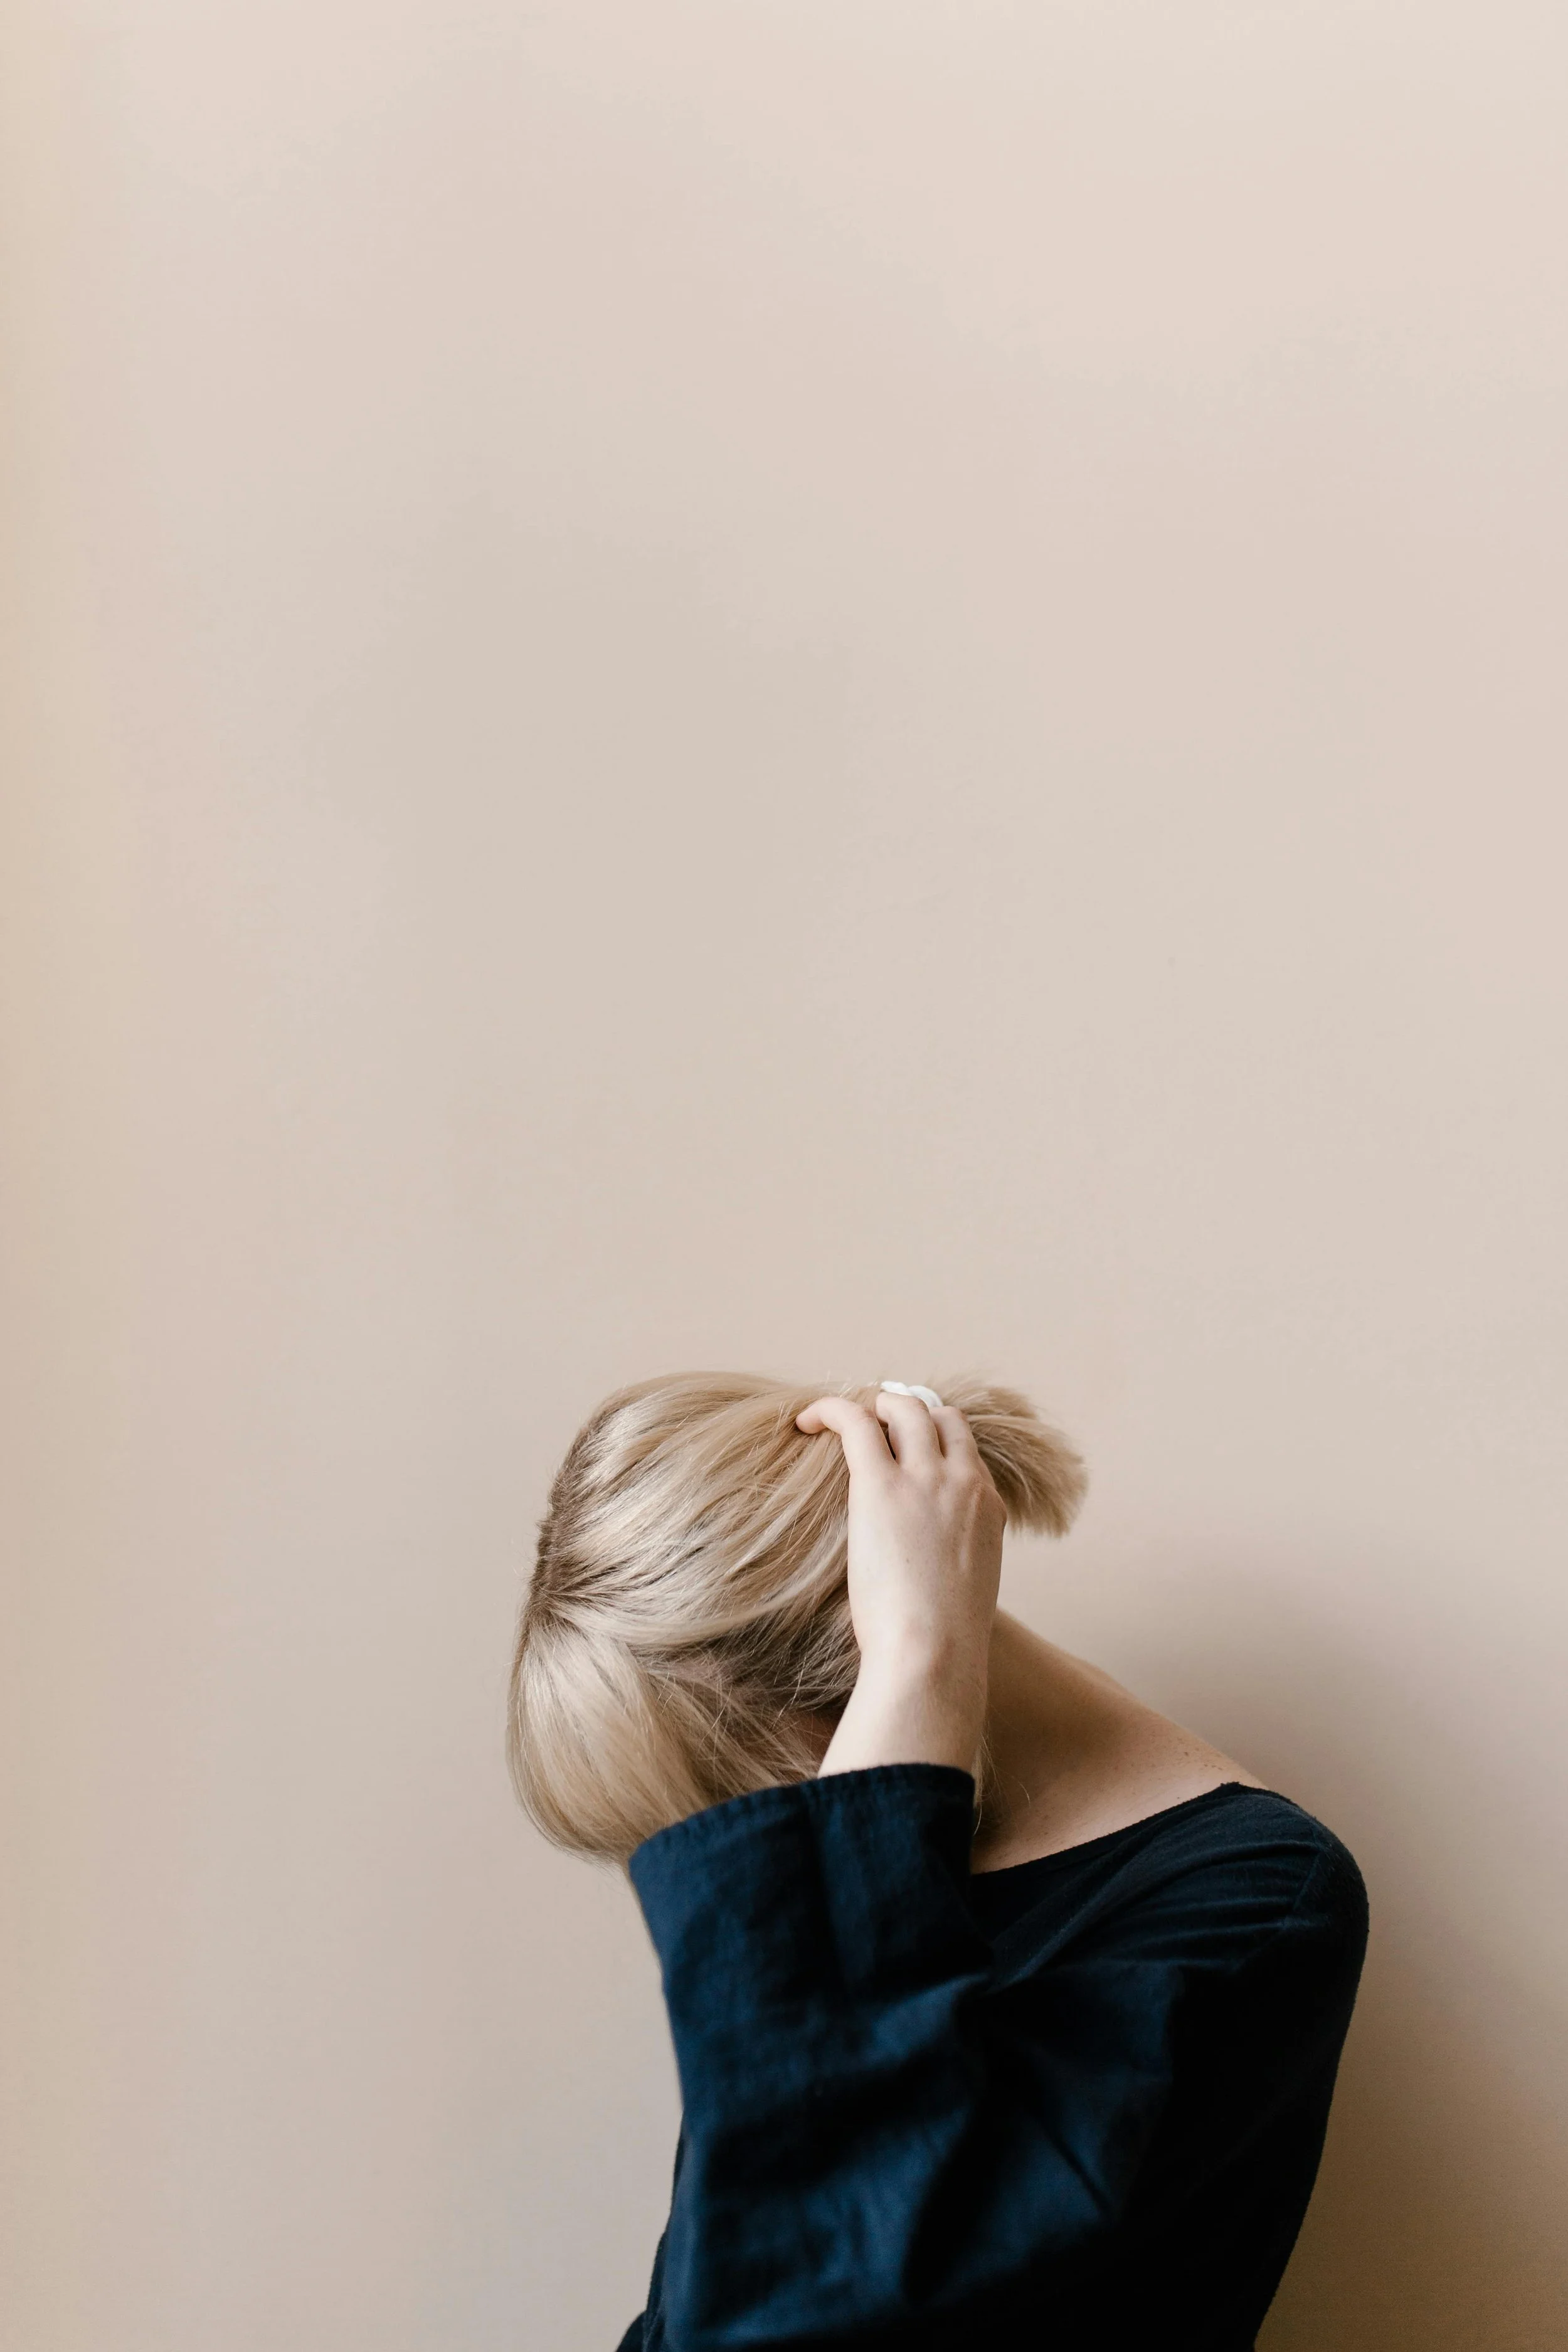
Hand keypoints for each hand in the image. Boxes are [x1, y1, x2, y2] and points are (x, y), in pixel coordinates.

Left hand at [794, 1390, 1006, 1778]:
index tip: (904, 1448)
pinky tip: (807, 1420)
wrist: (934, 1653)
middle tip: (873, 1421)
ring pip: (903, 1408)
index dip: (933, 1441)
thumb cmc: (943, 1642)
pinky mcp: (881, 1484)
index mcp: (989, 1507)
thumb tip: (927, 1568)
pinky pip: (856, 1421)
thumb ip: (953, 1560)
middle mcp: (964, 1480)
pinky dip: (831, 1410)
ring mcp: (926, 1477)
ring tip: (838, 1417)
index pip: (965, 1450)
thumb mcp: (967, 1589)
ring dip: (872, 1405)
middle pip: (938, 1417)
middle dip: (905, 1411)